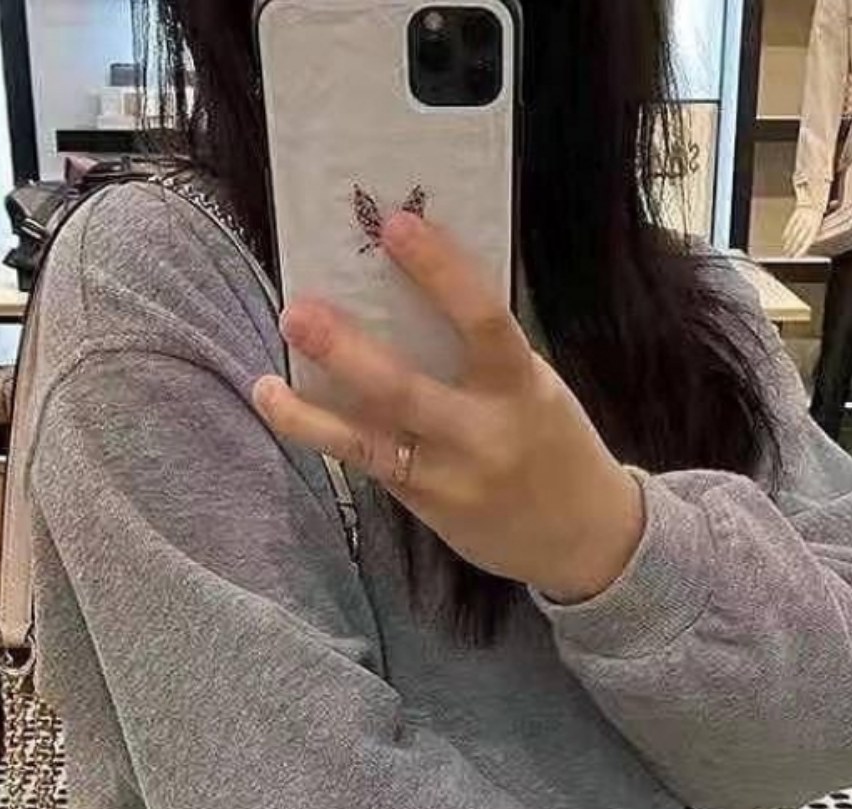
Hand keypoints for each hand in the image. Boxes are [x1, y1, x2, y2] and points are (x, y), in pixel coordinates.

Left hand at [253, 211, 644, 602]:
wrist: (585, 539)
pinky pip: (366, 464)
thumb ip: (484, 352)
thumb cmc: (554, 443)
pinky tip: (281, 406)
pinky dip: (320, 435)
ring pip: (371, 440)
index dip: (441, 271)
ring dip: (312, 412)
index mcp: (522, 385)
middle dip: (347, 350)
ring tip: (266, 384)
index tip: (396, 225)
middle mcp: (484, 432)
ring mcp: (450, 475)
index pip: (484, 319)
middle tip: (297, 309)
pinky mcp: (426, 504)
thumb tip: (409, 286)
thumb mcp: (536, 387)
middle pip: (406, 389)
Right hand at [777, 203, 823, 259]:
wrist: (816, 197)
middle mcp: (810, 220)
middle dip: (793, 247)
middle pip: (799, 237)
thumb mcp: (818, 224)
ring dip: (789, 242)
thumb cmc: (817, 212)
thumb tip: (804, 247)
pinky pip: (791, 223)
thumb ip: (812, 234)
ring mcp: (803, 215)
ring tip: (786, 248)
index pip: (808, 240)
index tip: (796, 256)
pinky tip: (784, 237)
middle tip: (789, 254)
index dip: (801, 250)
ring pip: (794, 232)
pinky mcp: (798, 211)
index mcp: (816, 225)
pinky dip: (787, 231)